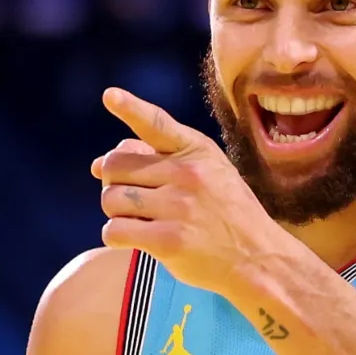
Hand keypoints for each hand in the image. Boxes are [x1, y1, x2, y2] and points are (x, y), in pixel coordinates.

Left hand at [92, 87, 290, 296]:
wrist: (259, 259)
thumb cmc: (227, 215)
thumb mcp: (208, 174)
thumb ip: (159, 161)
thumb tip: (96, 165)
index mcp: (197, 151)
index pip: (156, 123)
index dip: (130, 108)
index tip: (109, 95)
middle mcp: (188, 174)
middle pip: (115, 167)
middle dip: (114, 185)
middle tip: (133, 202)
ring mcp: (179, 207)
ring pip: (111, 199)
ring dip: (115, 213)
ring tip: (139, 221)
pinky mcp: (168, 241)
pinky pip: (114, 231)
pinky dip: (115, 237)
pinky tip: (132, 240)